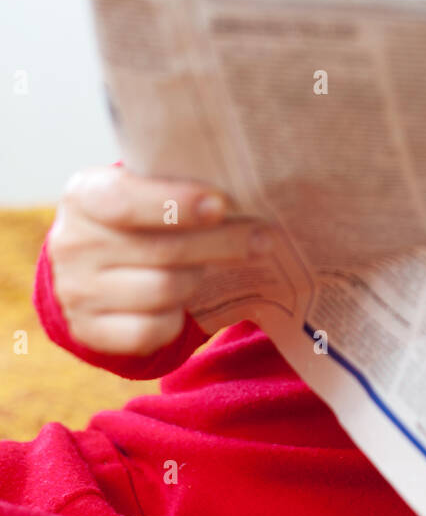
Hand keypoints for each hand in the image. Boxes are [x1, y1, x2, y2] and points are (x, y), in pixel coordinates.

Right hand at [47, 166, 267, 355]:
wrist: (96, 263)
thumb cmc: (139, 214)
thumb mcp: (145, 186)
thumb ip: (179, 184)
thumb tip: (245, 188)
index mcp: (84, 194)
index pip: (126, 201)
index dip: (176, 204)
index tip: (221, 204)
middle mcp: (72, 243)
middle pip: (161, 250)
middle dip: (220, 243)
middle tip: (263, 237)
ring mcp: (76, 291)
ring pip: (163, 289)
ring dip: (200, 277)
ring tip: (217, 265)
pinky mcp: (89, 331)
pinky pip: (149, 331)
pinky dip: (177, 319)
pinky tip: (189, 301)